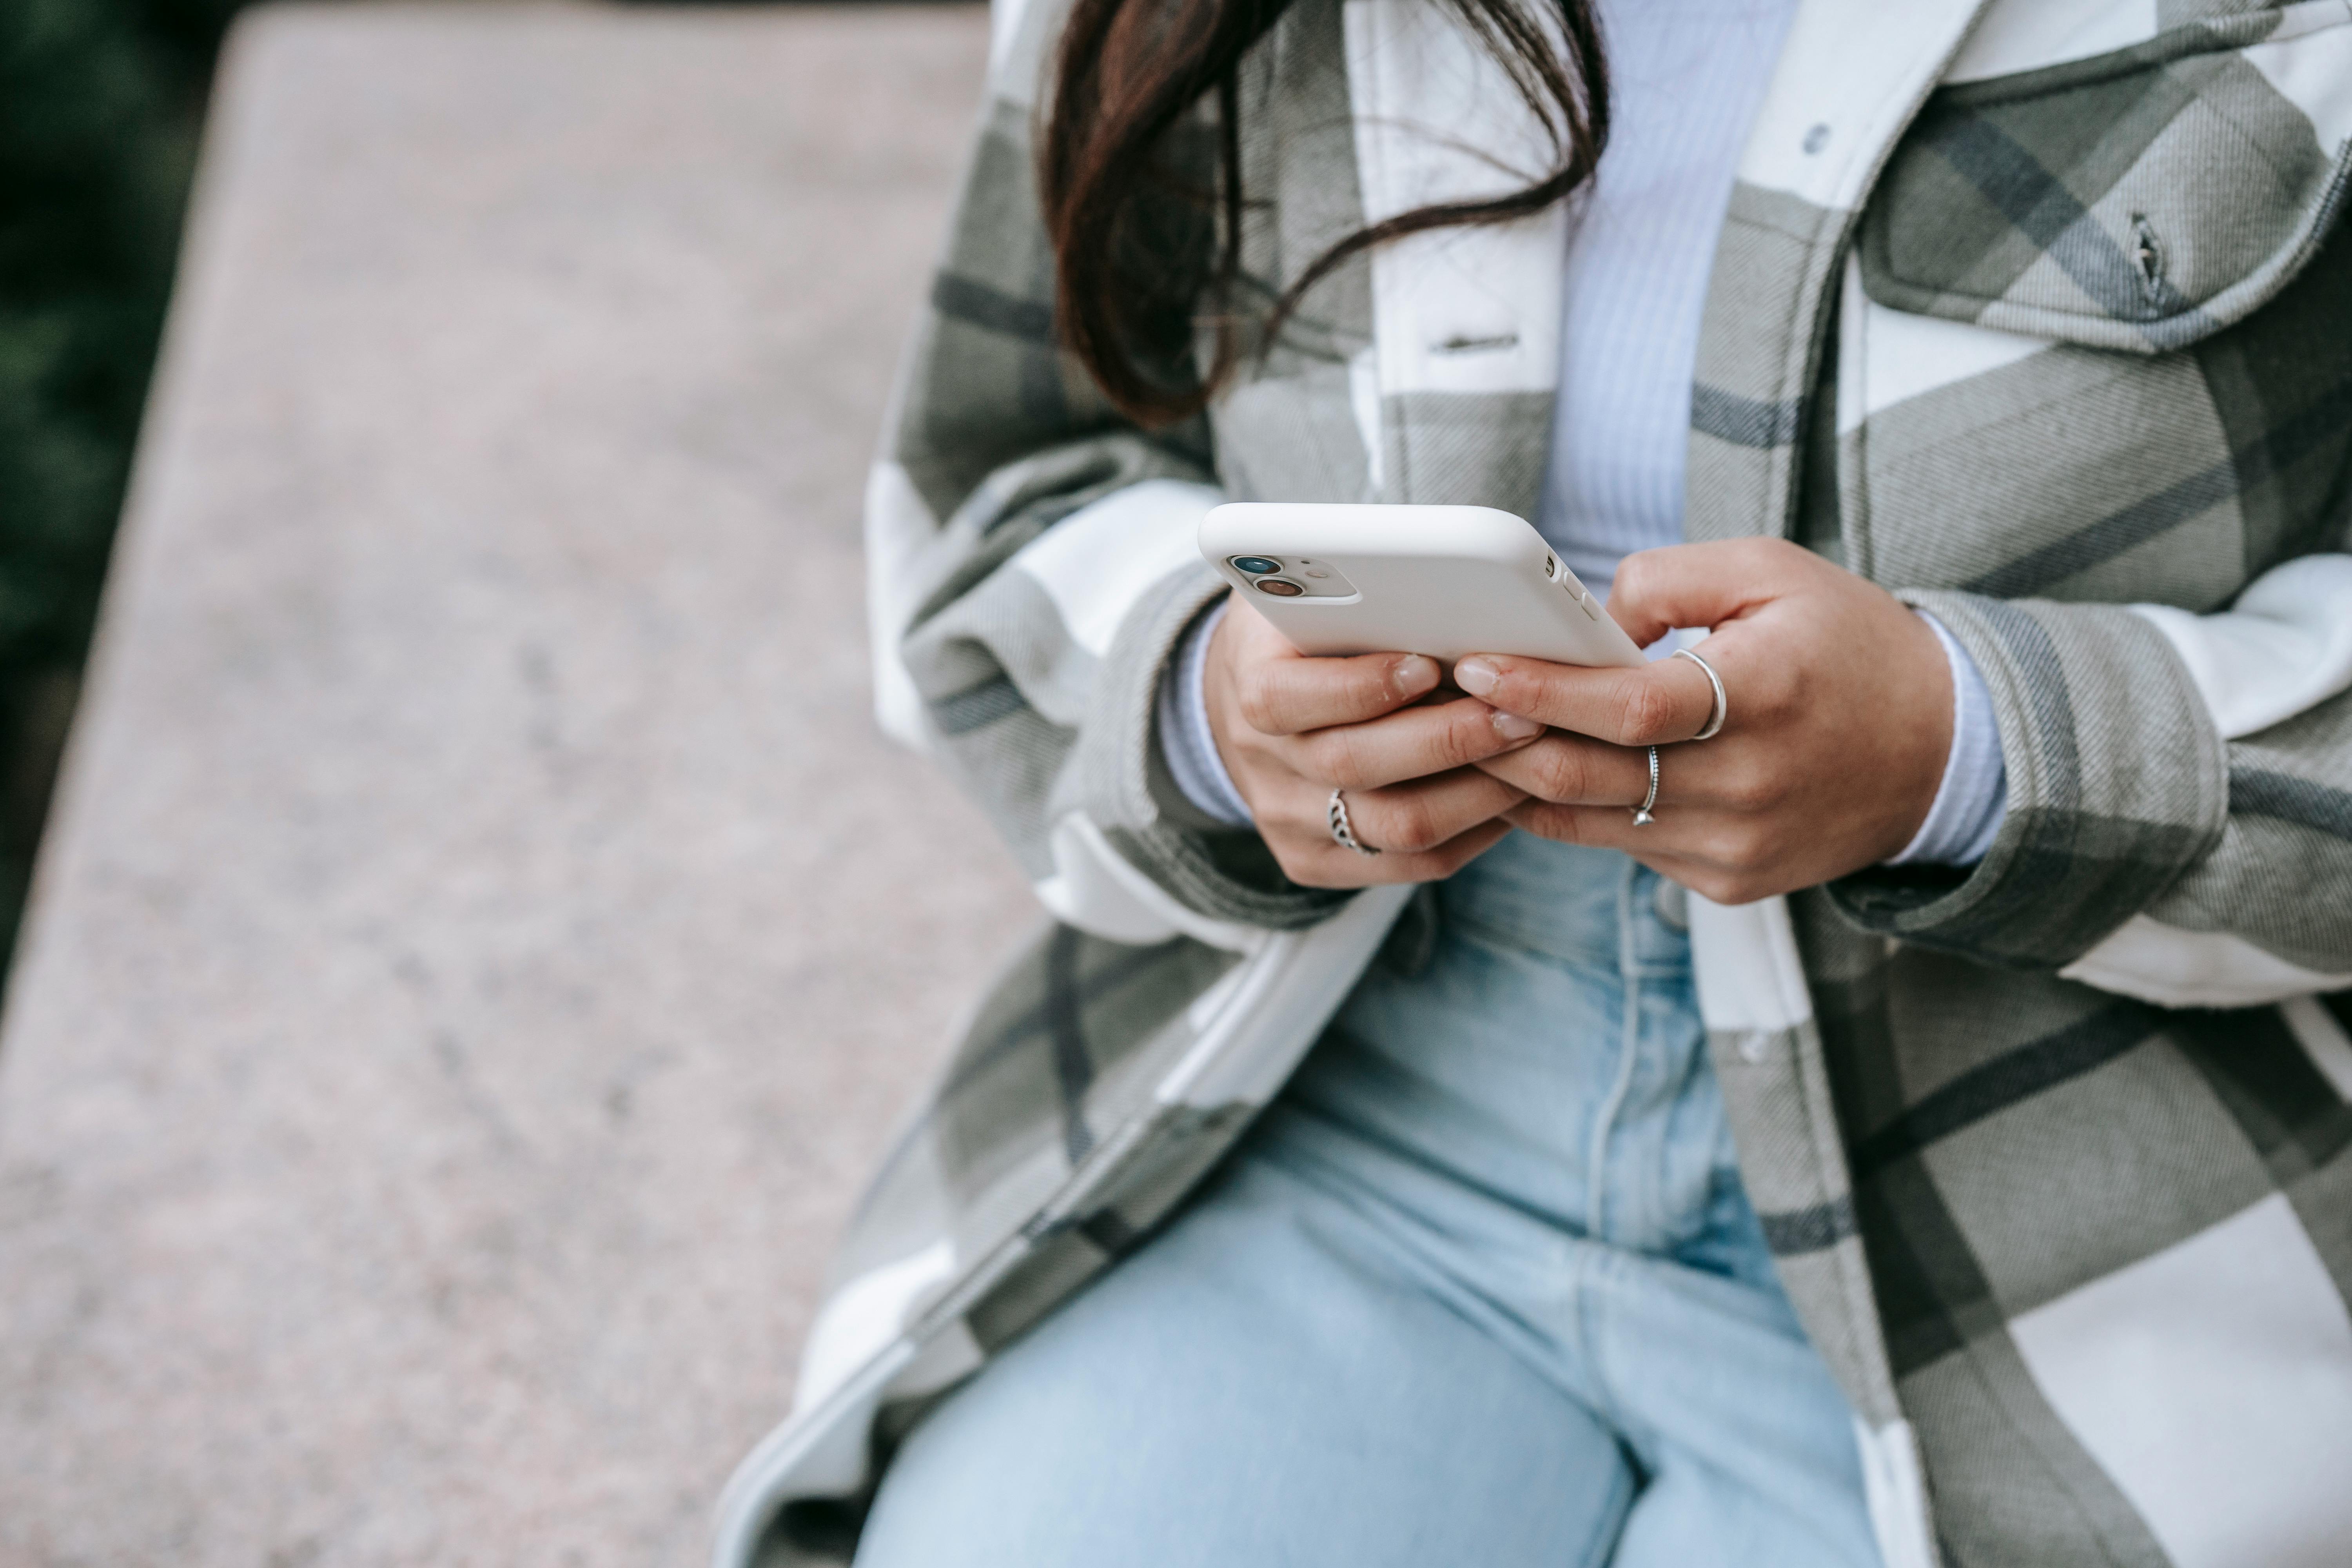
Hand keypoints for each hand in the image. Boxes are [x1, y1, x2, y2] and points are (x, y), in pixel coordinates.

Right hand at [1202, 598, 1546, 887]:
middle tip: (1522, 715)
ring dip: (1477, 792)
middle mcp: (1259, 762)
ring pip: (1395, 827)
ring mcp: (1286, 820)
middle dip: (1450, 740)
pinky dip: (1473, 830)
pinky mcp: (1315, 862)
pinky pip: (1411, 864)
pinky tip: (1513, 793)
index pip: (1286, 697)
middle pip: (1354, 766)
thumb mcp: (1307, 596)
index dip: (1362, 687)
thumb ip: (1352, 595)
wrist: (1246, 709)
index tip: (1430, 665)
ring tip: (1532, 753)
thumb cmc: (1302, 634)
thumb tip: (1445, 590)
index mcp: (1247, 682)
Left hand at [1459, 538, 1952, 903]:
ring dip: (1523, 782)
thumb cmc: (1847, 645)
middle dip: (1504, 742)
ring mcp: (1738, 844)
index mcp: (1764, 695)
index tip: (1475, 665)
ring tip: (1473, 738)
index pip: (1628, 708)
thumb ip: (1670, 578)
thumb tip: (1588, 620)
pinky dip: (1579, 812)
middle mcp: (1750, 783)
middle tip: (1443, 706)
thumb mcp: (1773, 571)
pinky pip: (1627, 846)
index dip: (1541, 692)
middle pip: (1592, 775)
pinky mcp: (1730, 880)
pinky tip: (1548, 772)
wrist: (1941, 751)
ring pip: (1593, 822)